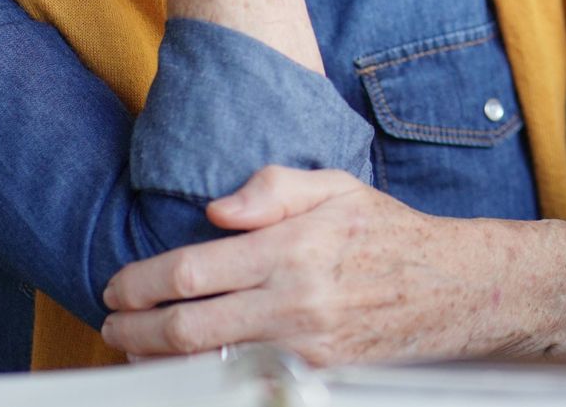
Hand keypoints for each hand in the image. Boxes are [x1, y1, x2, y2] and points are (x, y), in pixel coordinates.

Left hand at [100, 166, 527, 365]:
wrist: (453, 286)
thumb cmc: (388, 232)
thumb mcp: (335, 188)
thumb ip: (272, 189)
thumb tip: (214, 209)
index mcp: (292, 248)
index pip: (192, 271)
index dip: (140, 283)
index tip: (116, 286)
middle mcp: (294, 302)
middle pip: (188, 328)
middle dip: (135, 331)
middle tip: (111, 325)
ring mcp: (305, 346)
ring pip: (209, 363)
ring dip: (160, 360)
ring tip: (136, 349)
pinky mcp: (318, 375)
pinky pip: (247, 378)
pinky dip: (208, 376)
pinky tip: (187, 367)